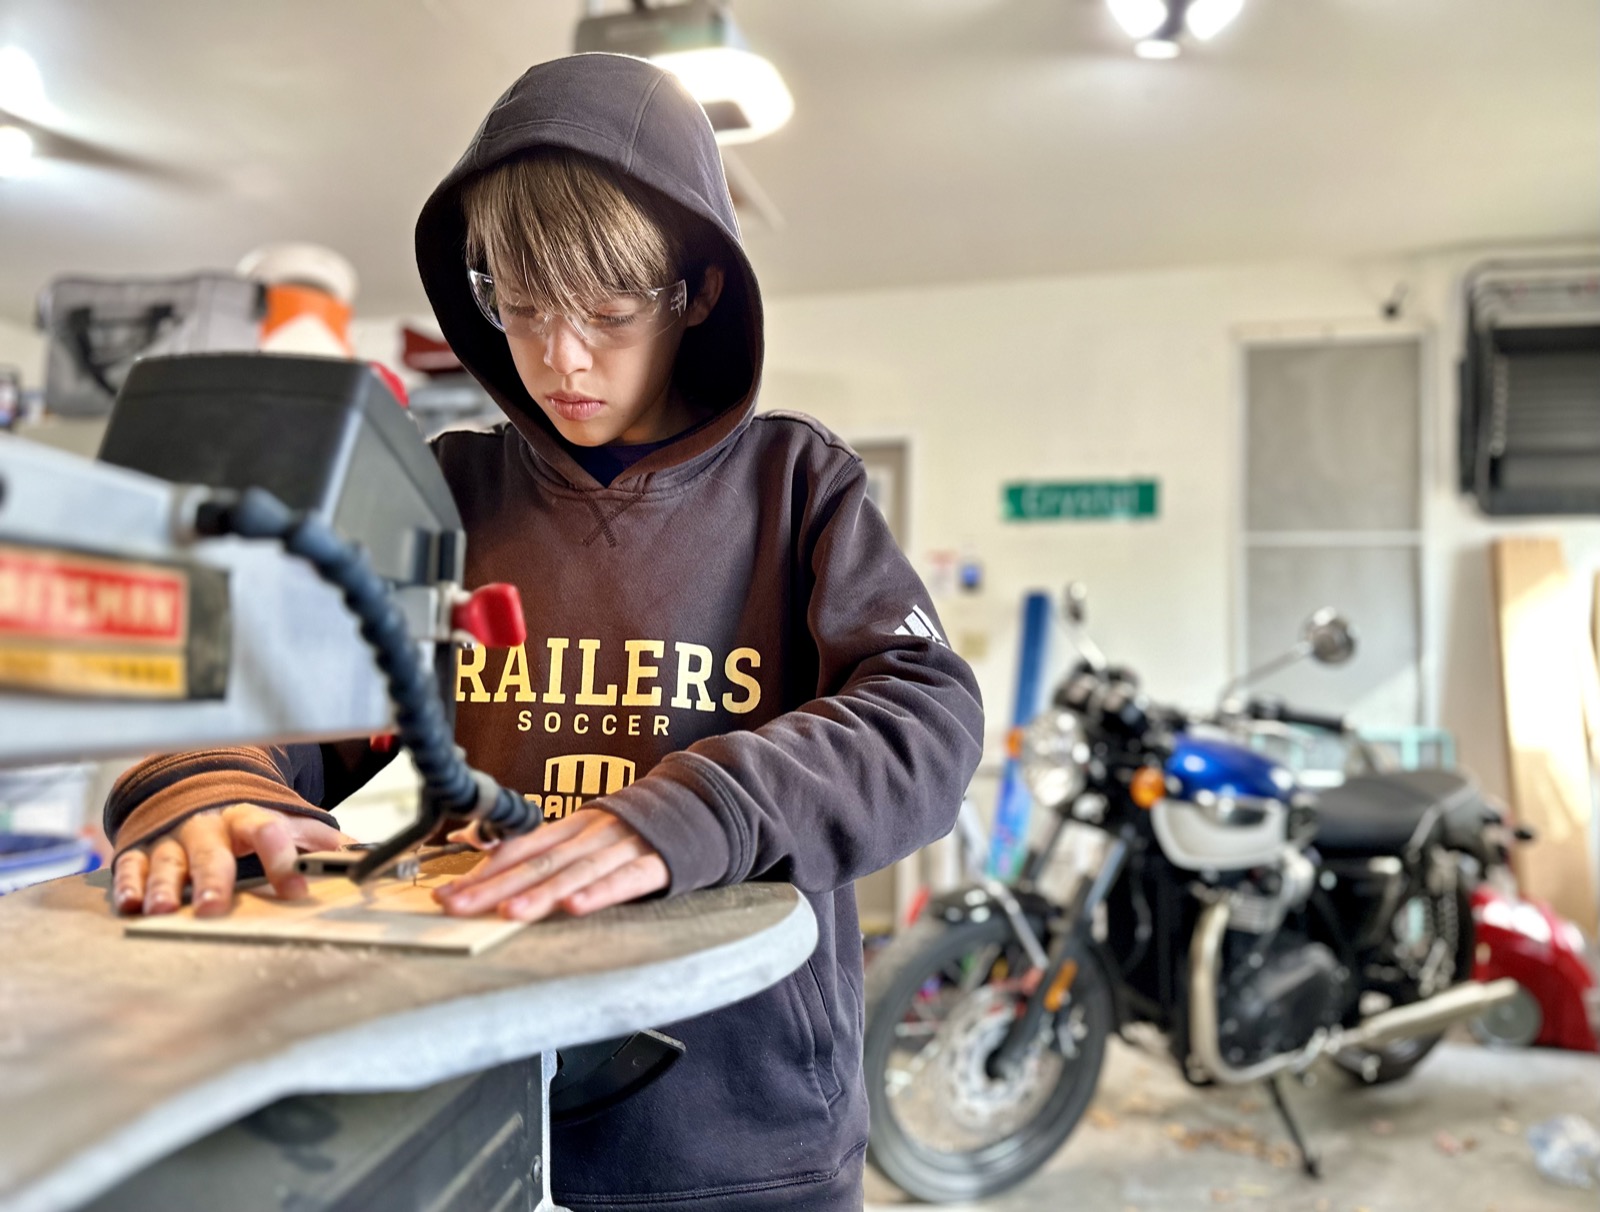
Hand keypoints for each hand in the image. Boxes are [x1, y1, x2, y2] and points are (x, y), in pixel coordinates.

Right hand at [112, 805, 351, 917]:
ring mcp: (172, 838)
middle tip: (215, 906)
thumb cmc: (248, 819)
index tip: (296, 888)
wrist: (199, 788)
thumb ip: (319, 841)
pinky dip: (129, 885)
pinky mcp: (141, 850)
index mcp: (249, 817)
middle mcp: (208, 826)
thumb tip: (363, 856)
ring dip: (165, 886)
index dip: (282, 859)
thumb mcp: (285, 823)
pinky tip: (130, 904)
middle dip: (214, 878)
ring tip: (163, 911)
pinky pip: (131, 866)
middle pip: (212, 851)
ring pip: (167, 862)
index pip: (269, 832)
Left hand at [434, 809, 667, 921]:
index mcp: (575, 825)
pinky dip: (599, 893)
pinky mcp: (657, 862)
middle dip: (493, 886)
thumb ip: (549, 846)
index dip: (482, 869)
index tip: (445, 892)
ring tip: (508, 912)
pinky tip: (575, 907)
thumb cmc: (638, 830)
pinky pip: (625, 880)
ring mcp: (625, 845)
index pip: (521, 847)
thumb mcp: (590, 832)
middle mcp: (594, 832)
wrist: (704, 808)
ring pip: (576, 871)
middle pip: (538, 862)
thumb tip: (489, 859)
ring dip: (540, 893)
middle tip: (456, 907)